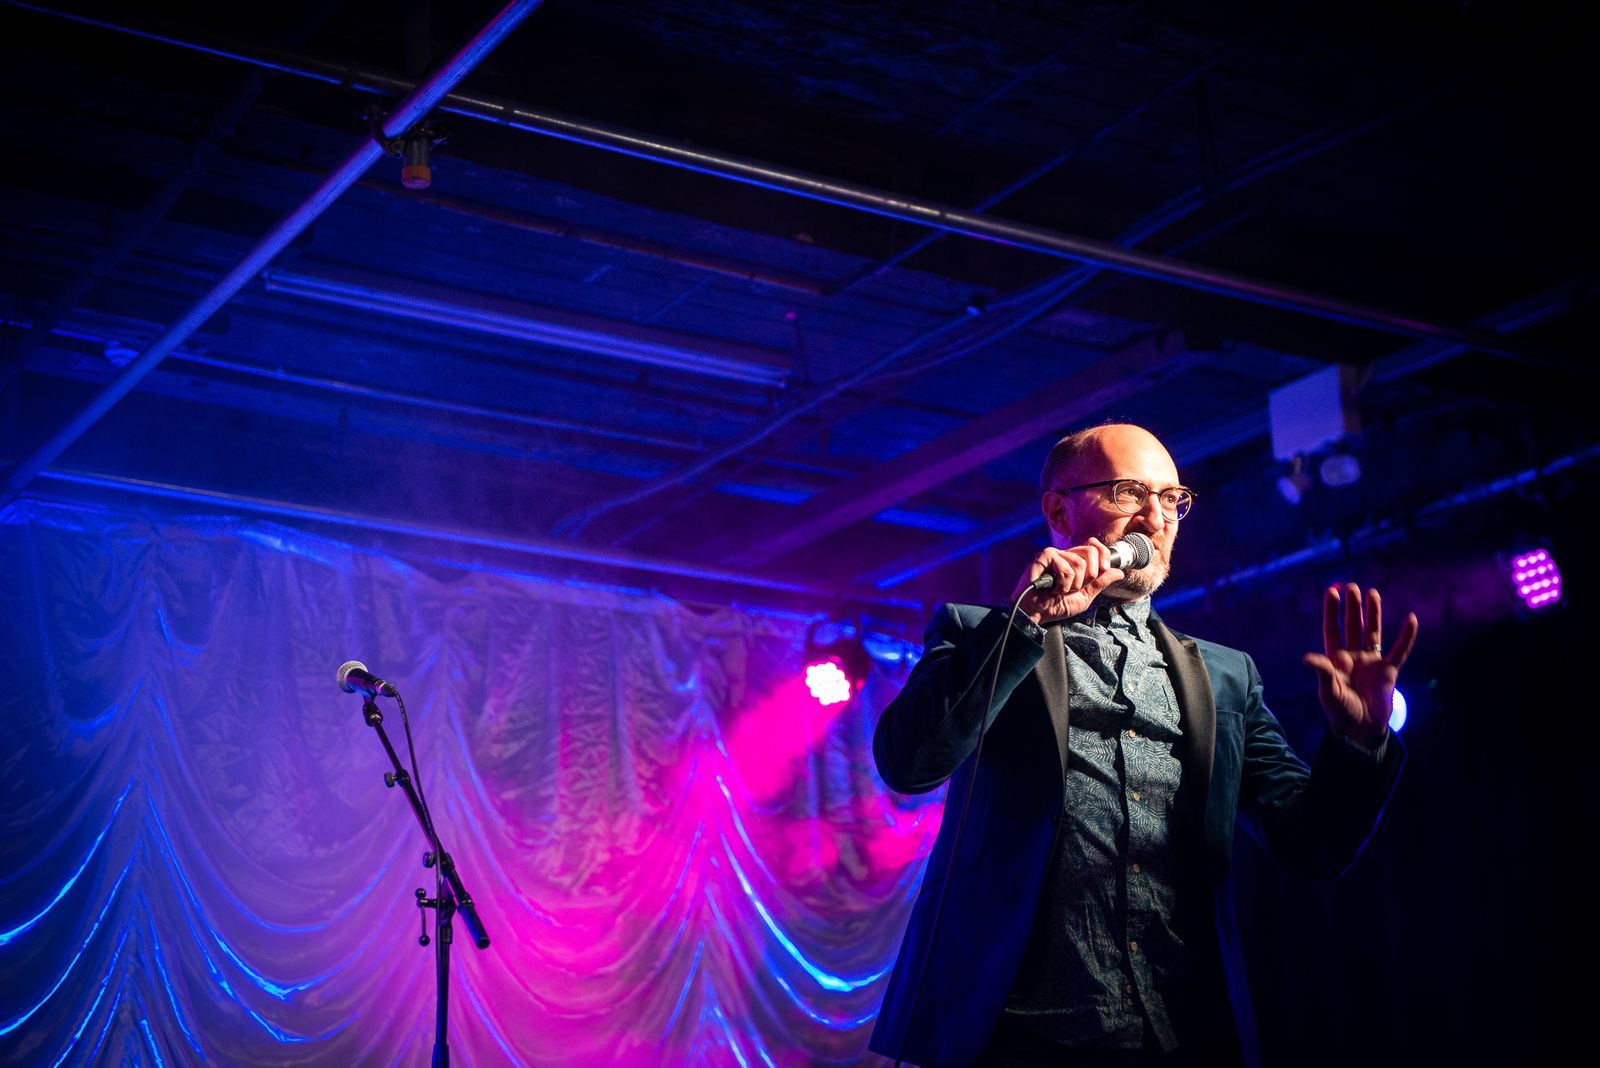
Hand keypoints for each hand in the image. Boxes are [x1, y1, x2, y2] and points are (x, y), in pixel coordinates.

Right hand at [1010, 539, 1124, 624]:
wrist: (1038, 613)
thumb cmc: (1056, 605)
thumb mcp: (1085, 597)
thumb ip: (1101, 583)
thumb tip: (1120, 572)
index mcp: (1075, 561)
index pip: (1094, 546)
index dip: (1104, 555)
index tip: (1104, 570)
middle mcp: (1066, 555)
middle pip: (1091, 551)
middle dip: (1090, 575)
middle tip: (1077, 587)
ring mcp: (1055, 555)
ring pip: (1080, 563)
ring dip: (1073, 585)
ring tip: (1061, 590)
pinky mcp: (1045, 557)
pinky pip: (1065, 568)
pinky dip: (1062, 584)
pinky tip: (1053, 588)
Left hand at [1302, 583, 1418, 749]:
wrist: (1362, 730)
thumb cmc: (1341, 712)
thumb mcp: (1329, 693)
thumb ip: (1322, 673)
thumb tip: (1307, 657)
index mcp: (1335, 660)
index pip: (1332, 630)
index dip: (1332, 612)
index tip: (1332, 592)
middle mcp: (1353, 657)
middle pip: (1352, 627)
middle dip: (1353, 608)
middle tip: (1352, 587)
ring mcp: (1371, 663)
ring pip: (1373, 633)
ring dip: (1373, 614)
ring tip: (1373, 593)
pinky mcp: (1389, 671)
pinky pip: (1400, 650)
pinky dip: (1406, 636)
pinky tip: (1411, 619)